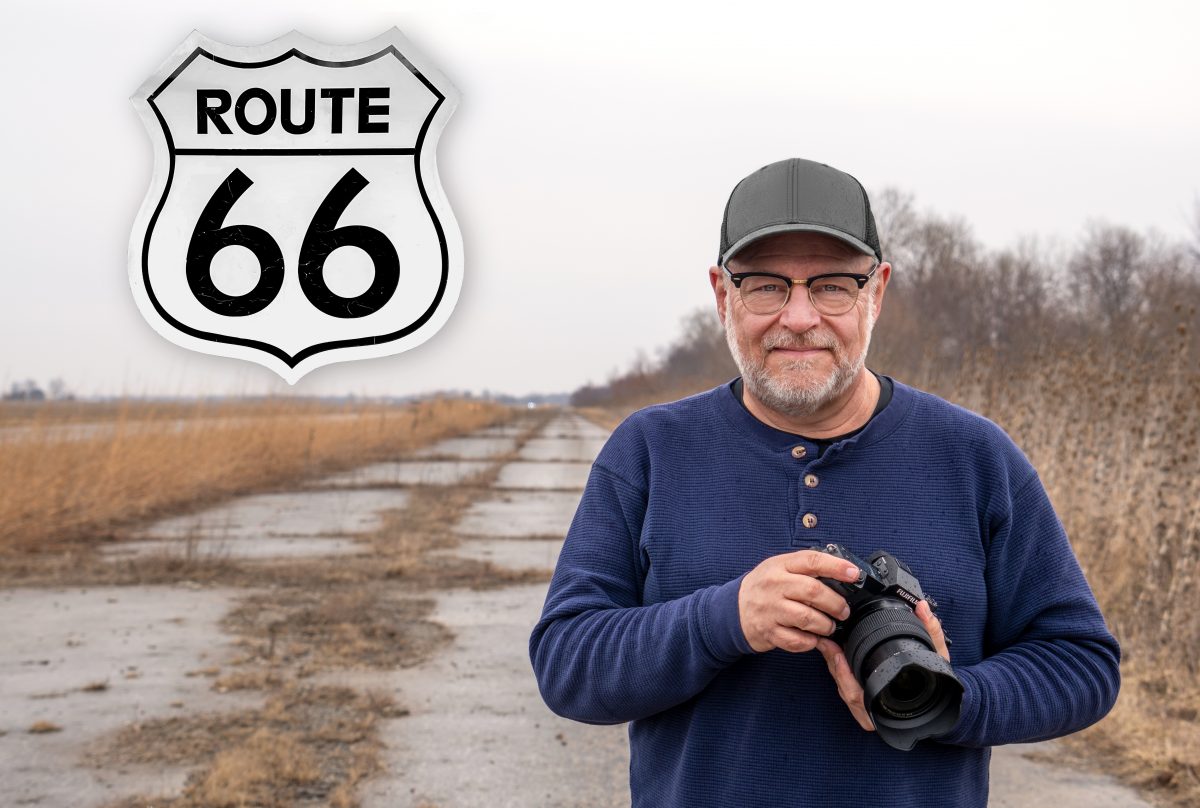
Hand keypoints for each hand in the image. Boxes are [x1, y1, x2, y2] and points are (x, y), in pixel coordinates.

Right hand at [737, 549, 859, 653]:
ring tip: (829, 626)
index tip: (854, 574)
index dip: (836, 567)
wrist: (733, 609)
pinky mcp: (769, 631)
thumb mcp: (779, 568)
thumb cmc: (764, 587)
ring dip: (825, 625)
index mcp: (780, 566)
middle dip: (835, 603)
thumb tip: (841, 571)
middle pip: (813, 591)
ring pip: (807, 618)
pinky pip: (797, 640)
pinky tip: (813, 638)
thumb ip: (805, 568)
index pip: (812, 561)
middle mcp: (774, 585)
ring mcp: (770, 609)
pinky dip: (810, 642)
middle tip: (843, 611)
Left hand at [816, 599, 950, 731]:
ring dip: (834, 670)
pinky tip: (833, 656)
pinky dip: (840, 675)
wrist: (944, 701)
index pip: (860, 697)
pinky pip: (848, 693)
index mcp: (893, 704)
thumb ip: (932, 631)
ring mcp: (872, 711)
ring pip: (845, 694)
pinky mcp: (867, 705)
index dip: (845, 678)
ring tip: (828, 646)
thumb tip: (921, 607)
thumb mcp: (939, 656)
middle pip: (848, 694)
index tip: (837, 655)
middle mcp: (880, 712)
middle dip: (835, 669)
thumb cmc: (940, 680)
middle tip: (827, 644)